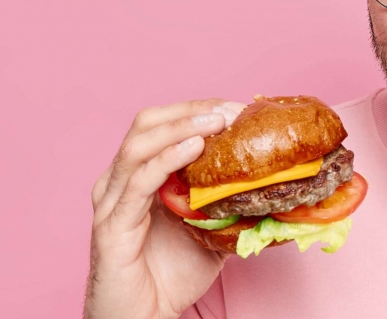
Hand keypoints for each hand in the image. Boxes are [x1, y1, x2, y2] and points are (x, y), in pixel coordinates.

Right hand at [84, 99, 245, 318]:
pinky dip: (167, 159)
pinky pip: (137, 182)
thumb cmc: (170, 278)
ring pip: (139, 145)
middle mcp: (119, 181)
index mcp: (139, 176)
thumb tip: (275, 187)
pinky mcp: (111, 226)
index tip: (238, 108)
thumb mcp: (212, 232)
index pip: (164, 124)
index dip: (199, 111)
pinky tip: (194, 148)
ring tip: (217, 122)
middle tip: (231, 111)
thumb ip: (231, 205)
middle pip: (148, 123)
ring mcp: (111, 201)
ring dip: (182, 126)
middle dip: (192, 111)